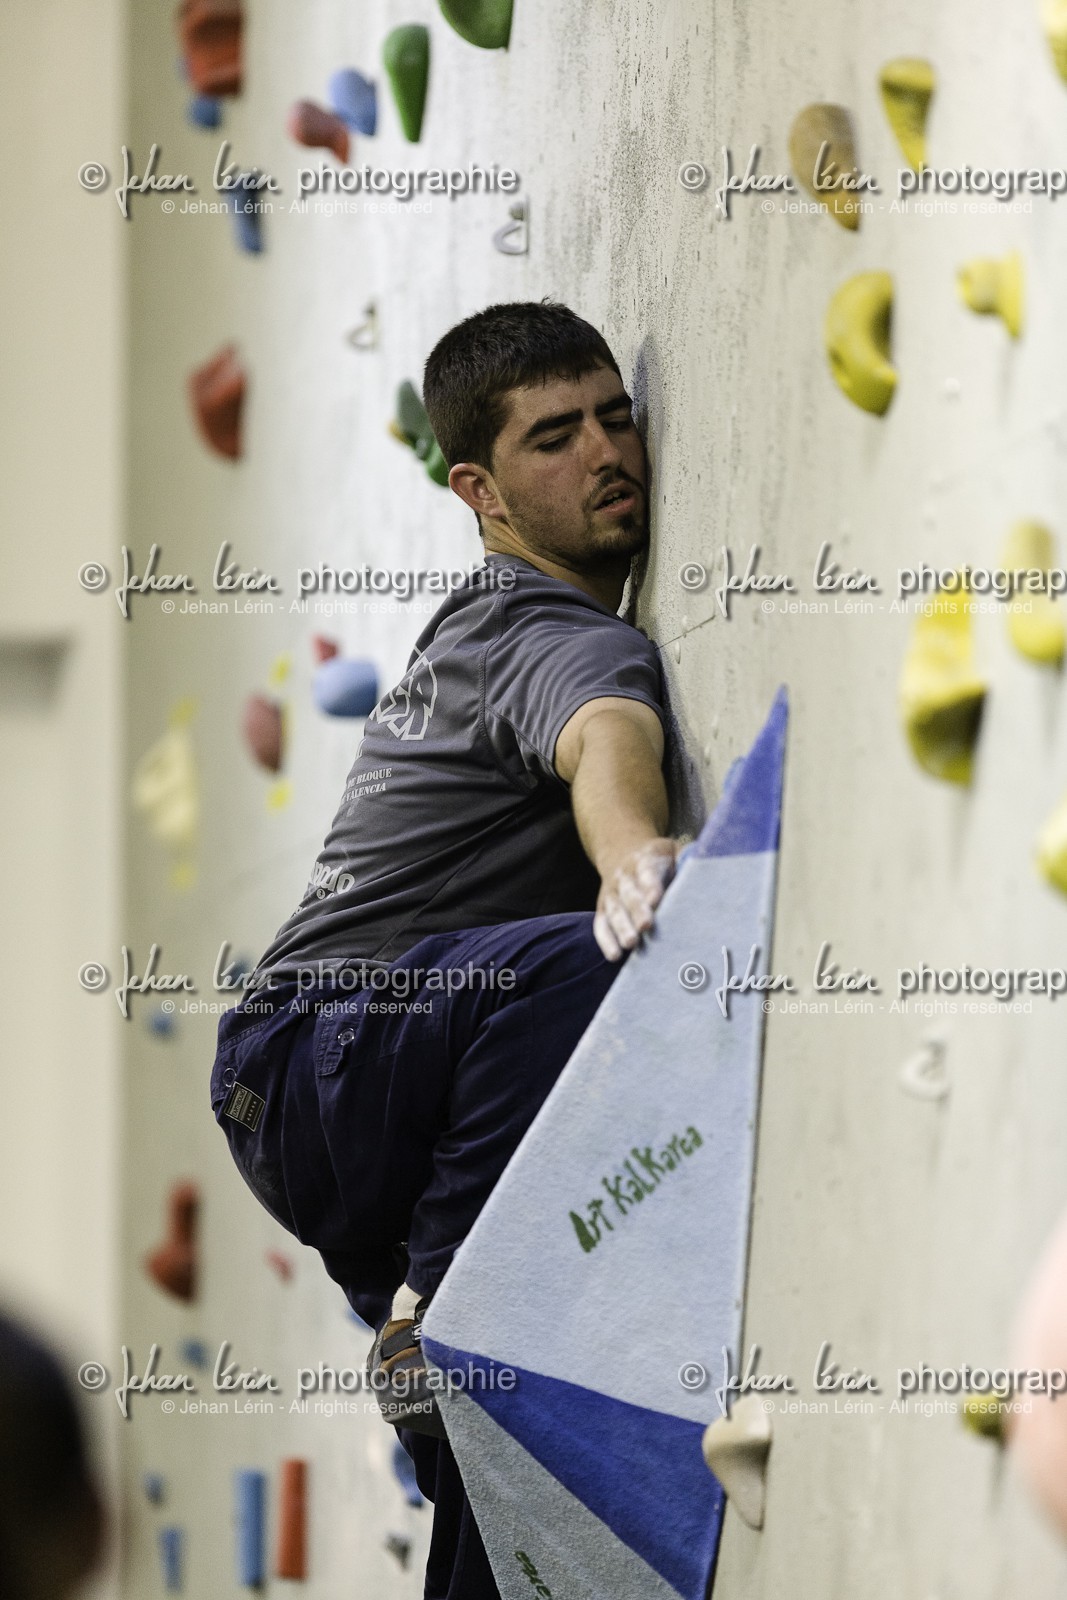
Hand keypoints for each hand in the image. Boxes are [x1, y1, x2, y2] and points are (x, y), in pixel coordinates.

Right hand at [593, 838, 683, 960]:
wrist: (623, 854)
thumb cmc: (661, 862)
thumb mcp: (675, 853)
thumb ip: (689, 862)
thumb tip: (708, 875)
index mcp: (645, 860)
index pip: (647, 871)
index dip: (651, 885)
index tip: (656, 900)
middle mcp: (624, 876)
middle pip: (629, 893)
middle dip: (637, 910)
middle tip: (645, 926)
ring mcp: (611, 894)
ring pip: (614, 911)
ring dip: (621, 928)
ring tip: (630, 944)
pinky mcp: (602, 910)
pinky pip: (601, 925)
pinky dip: (606, 941)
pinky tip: (615, 956)